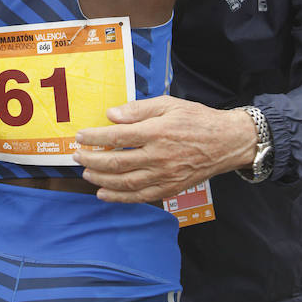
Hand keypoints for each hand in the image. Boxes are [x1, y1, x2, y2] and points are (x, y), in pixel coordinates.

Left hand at [72, 96, 256, 201]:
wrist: (226, 142)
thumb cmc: (196, 119)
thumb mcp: (168, 104)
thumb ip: (138, 109)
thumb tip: (111, 115)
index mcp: (157, 131)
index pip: (117, 135)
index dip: (95, 137)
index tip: (80, 136)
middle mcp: (159, 156)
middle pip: (117, 161)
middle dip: (92, 159)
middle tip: (76, 155)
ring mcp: (164, 175)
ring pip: (125, 182)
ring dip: (101, 178)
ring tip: (85, 172)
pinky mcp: (170, 188)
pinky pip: (140, 197)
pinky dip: (119, 198)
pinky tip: (104, 193)